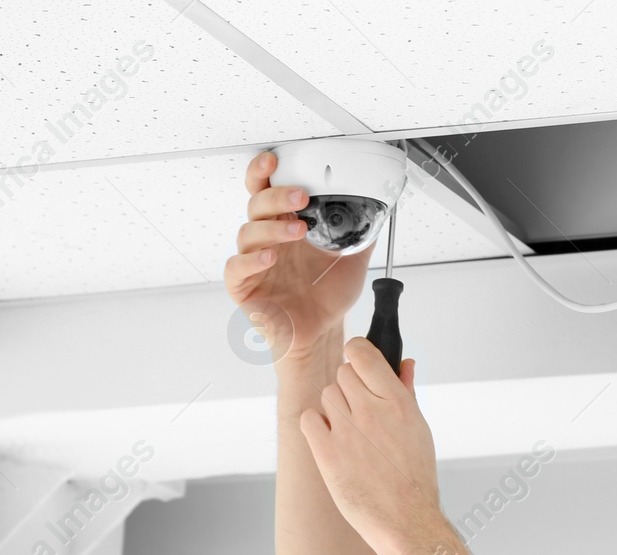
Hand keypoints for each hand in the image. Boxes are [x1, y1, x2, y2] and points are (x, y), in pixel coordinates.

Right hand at [225, 150, 374, 366]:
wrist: (322, 332)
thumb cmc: (327, 296)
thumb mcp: (353, 259)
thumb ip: (362, 232)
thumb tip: (379, 208)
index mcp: (286, 225)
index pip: (268, 189)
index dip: (265, 171)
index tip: (276, 160)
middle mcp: (268, 239)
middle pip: (256, 204)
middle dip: (276, 195)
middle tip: (300, 196)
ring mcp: (254, 262)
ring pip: (248, 233)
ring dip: (272, 228)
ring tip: (297, 230)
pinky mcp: (244, 287)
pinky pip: (237, 268)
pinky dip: (251, 260)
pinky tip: (270, 258)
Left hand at [299, 338, 443, 554]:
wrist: (406, 520)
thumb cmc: (415, 478)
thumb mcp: (419, 429)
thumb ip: (407, 391)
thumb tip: (405, 363)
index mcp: (398, 402)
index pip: (362, 353)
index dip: (357, 354)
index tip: (358, 363)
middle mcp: (372, 411)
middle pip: (342, 374)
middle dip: (349, 387)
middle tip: (359, 411)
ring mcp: (347, 432)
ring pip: (326, 396)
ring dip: (334, 408)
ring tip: (351, 433)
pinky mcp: (327, 453)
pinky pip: (309, 419)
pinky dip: (316, 425)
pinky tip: (331, 439)